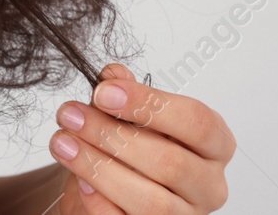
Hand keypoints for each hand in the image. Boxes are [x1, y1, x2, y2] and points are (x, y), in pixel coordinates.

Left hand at [48, 64, 233, 213]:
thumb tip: (114, 75)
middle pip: (171, 163)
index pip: (197, 123)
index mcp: (214, 144)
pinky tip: (79, 179)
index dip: (149, 104)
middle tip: (71, 116)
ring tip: (63, 143)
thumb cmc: (130, 148)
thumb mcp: (128, 114)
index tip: (104, 92)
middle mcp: (209, 185)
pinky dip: (100, 201)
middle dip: (112, 136)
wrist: (109, 189)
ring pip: (152, 201)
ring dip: (100, 169)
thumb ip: (124, 93)